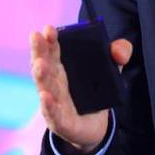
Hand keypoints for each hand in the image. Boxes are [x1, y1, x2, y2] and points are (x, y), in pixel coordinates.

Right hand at [29, 24, 132, 154]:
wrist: (96, 127)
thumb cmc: (96, 93)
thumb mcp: (112, 70)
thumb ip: (119, 54)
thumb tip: (117, 49)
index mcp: (62, 68)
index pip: (53, 51)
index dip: (49, 39)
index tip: (48, 27)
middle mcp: (54, 84)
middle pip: (44, 66)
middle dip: (39, 51)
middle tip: (36, 36)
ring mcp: (55, 103)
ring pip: (46, 88)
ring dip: (41, 76)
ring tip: (40, 64)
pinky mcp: (62, 123)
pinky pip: (54, 114)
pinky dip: (49, 105)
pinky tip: (45, 96)